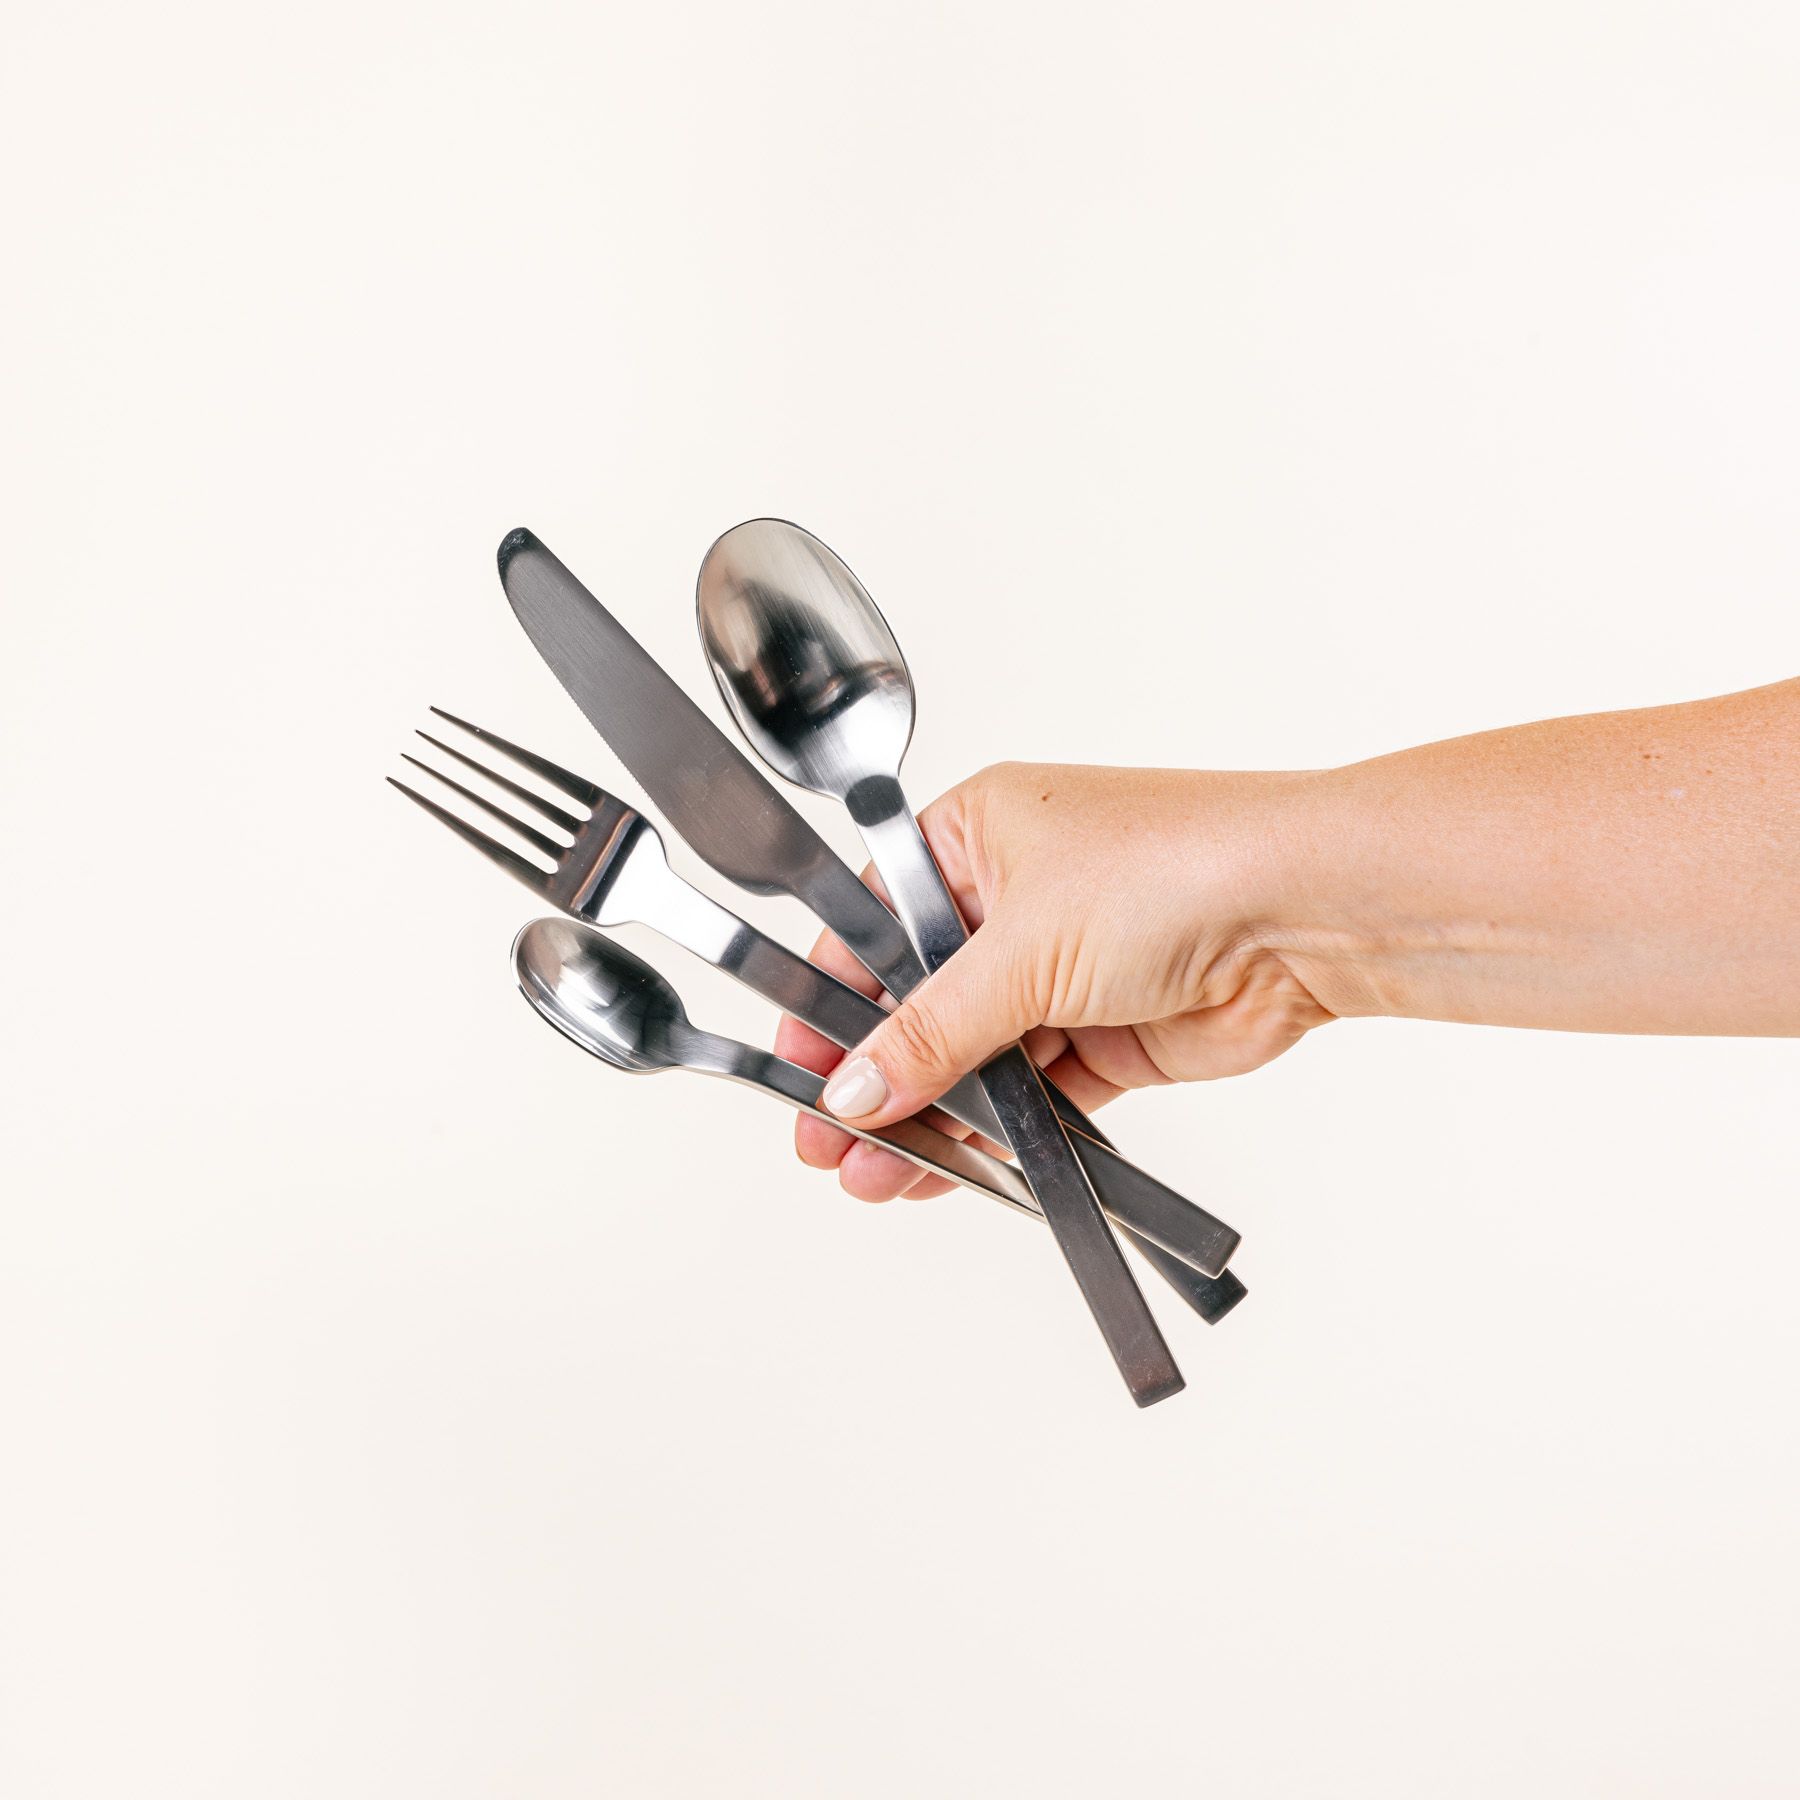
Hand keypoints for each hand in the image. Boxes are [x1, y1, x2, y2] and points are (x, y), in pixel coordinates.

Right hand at [773, 761, 1335, 1200]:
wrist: (1306, 915)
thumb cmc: (1177, 866)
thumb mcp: (1022, 947)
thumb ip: (932, 1029)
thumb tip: (857, 1084)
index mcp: (975, 836)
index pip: (873, 925)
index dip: (833, 1001)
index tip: (801, 1068)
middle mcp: (1015, 897)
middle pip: (921, 1001)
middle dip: (877, 1076)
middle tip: (829, 1144)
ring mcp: (1063, 968)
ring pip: (975, 1058)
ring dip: (934, 1117)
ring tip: (881, 1174)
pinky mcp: (1107, 1033)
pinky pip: (1033, 1094)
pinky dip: (998, 1133)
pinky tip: (956, 1168)